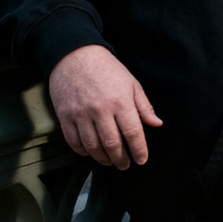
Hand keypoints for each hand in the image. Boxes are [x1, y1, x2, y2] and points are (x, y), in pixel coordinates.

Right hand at [48, 44, 162, 169]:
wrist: (75, 56)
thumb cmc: (107, 69)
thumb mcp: (131, 83)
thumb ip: (144, 106)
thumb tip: (157, 124)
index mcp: (120, 101)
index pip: (133, 133)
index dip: (139, 150)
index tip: (142, 160)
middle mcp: (101, 110)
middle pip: (112, 144)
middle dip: (121, 159)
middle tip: (125, 165)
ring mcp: (81, 114)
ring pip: (93, 147)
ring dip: (103, 159)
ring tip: (110, 161)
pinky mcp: (65, 116)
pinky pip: (74, 142)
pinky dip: (83, 152)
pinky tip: (91, 153)